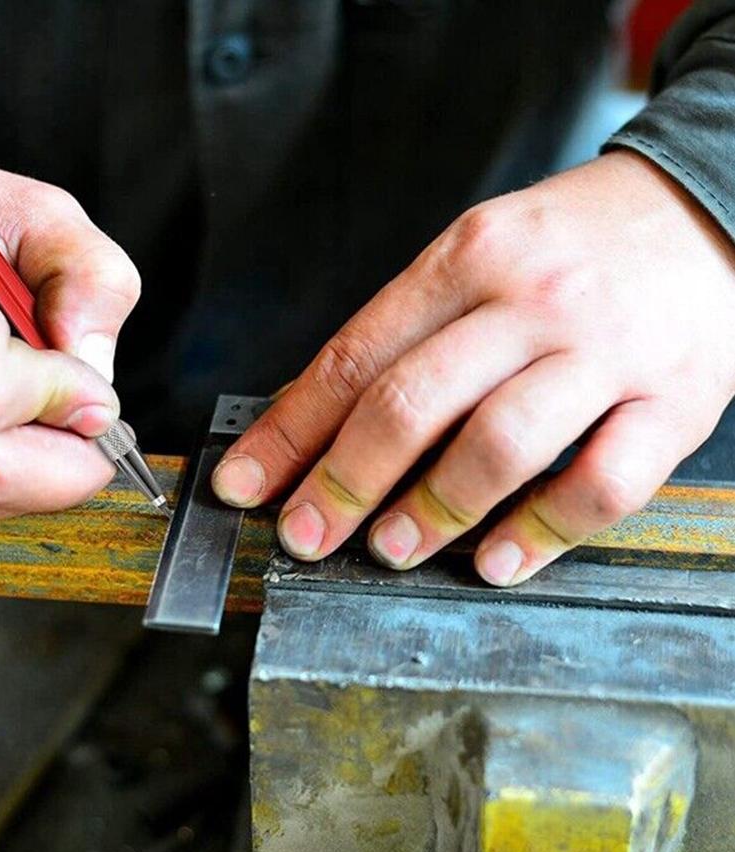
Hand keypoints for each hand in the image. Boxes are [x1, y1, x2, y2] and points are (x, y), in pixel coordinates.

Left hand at [212, 151, 734, 584]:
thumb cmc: (570, 249)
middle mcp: (531, 301)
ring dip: (432, 510)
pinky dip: (542, 533)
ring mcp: (605, 353)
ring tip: (390, 549)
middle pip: (413, 402)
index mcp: (466, 259)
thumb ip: (399, 336)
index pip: (354, 357)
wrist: (707, 207)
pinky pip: (602, 484)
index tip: (246, 485)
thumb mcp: (473, 258)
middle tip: (306, 537)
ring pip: (501, 444)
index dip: (290, 433)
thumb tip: (306, 418)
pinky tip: (497, 561)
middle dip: (344, 483)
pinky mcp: (675, 402)